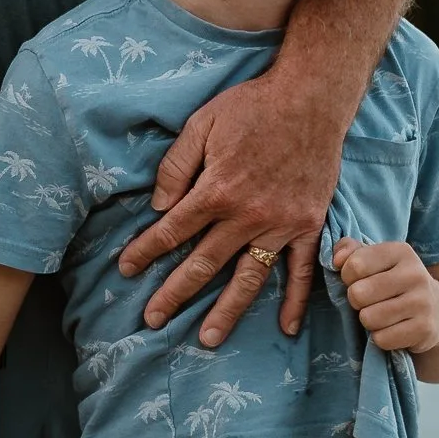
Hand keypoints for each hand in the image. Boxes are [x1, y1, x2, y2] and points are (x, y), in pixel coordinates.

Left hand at [115, 67, 348, 345]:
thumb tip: (157, 206)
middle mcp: (247, 216)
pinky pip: (301, 269)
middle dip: (174, 293)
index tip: (126, 270)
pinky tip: (285, 327)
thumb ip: (176, 167)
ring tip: (207, 339)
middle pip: (203, 263)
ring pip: (248, 277)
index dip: (145, 252)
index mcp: (216, 191)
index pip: (172, 231)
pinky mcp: (308, 225)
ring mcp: (280, 225)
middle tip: (152, 319)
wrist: (311, 98)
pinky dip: (295, 300)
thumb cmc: (252, 107)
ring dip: (227, 311)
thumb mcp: (202, 124)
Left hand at [333, 240, 438, 356]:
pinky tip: (394, 329)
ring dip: (369, 321)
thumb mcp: (378, 260)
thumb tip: (336, 259)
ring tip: (383, 316)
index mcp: (401, 251)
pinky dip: (382, 338)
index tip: (360, 280)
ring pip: (368, 318)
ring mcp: (422, 302)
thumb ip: (351, 251)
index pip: (354, 265)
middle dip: (357, 302)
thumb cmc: (397, 283)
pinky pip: (382, 339)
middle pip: (357, 294)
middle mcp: (415, 274)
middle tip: (372, 301)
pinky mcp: (425, 329)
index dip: (348, 277)